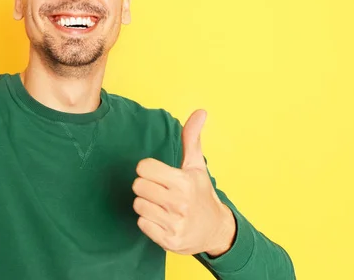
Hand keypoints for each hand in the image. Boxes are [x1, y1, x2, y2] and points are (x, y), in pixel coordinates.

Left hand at [132, 110, 235, 255]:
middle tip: (159, 191)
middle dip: (146, 187)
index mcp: (184, 182)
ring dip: (146, 205)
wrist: (216, 230)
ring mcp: (175, 224)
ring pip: (138, 205)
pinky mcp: (169, 241)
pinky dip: (148, 222)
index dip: (147, 169)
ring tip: (161, 205)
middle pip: (138, 186)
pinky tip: (162, 220)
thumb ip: (192, 138)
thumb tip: (200, 111)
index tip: (158, 174)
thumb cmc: (201, 193)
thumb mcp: (196, 166)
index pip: (144, 168)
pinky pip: (142, 224)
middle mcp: (180, 203)